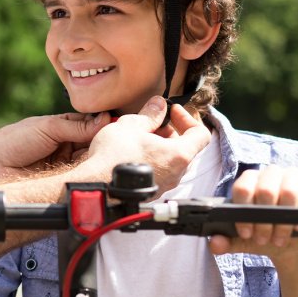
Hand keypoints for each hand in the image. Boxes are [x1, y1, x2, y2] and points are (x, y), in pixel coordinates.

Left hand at [0, 112, 109, 176]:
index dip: (106, 126)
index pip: (92, 125)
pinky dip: (90, 173)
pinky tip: (98, 169)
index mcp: (64, 129)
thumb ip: (76, 126)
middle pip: (95, 144)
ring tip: (110, 155)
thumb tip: (104, 120)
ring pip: (91, 161)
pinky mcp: (62, 181)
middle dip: (106, 143)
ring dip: (100, 158)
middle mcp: (67, 146)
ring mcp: (65, 165)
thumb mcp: (48, 127)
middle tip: (120, 142)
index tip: (122, 126)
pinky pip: (81, 176)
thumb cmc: (13, 141)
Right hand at [74, 98, 210, 192]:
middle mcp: (176, 173)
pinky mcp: (150, 192)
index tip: (172, 112)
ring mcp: (164, 185)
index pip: (201, 134)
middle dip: (171, 131)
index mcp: (178, 155)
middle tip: (152, 122)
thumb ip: (150, 114)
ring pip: (170, 161)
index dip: (188, 118)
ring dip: (160, 146)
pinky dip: (152, 159)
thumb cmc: (113, 156)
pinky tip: (132, 152)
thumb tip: (159, 104)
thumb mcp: (131, 125)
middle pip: (185, 148)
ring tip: (139, 137)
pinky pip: (159, 172)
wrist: (95, 186)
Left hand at [208, 166, 297, 266]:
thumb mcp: (244, 243)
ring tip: (280, 238)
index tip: (247, 233)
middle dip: (264, 221)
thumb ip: (226, 243)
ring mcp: (294, 175)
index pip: (242, 187)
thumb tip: (214, 243)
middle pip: (265, 189)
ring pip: (288, 191)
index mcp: (250, 181)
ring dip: (284, 221)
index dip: (244, 212)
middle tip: (264, 239)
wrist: (293, 247)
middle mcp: (271, 174)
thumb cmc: (265, 237)